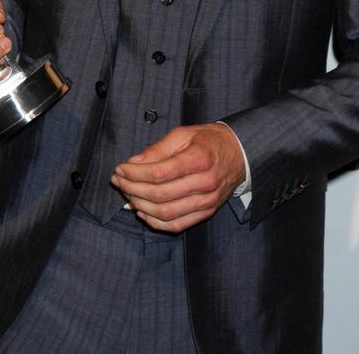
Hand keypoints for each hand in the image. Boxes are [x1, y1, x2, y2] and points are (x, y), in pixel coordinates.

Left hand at [110, 123, 244, 232]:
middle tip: (118, 180)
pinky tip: (142, 211)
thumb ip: (157, 149)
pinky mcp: (207, 212)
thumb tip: (132, 163)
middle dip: (132, 189)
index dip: (135, 173)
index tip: (120, 168)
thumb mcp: (183, 134)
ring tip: (127, 194)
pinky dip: (156, 222)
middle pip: (160, 195)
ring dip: (140, 205)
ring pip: (166, 213)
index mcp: (199, 159)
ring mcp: (207, 201)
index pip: (159, 173)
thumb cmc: (209, 140)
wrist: (240, 153)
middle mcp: (205, 183)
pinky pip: (177, 224)